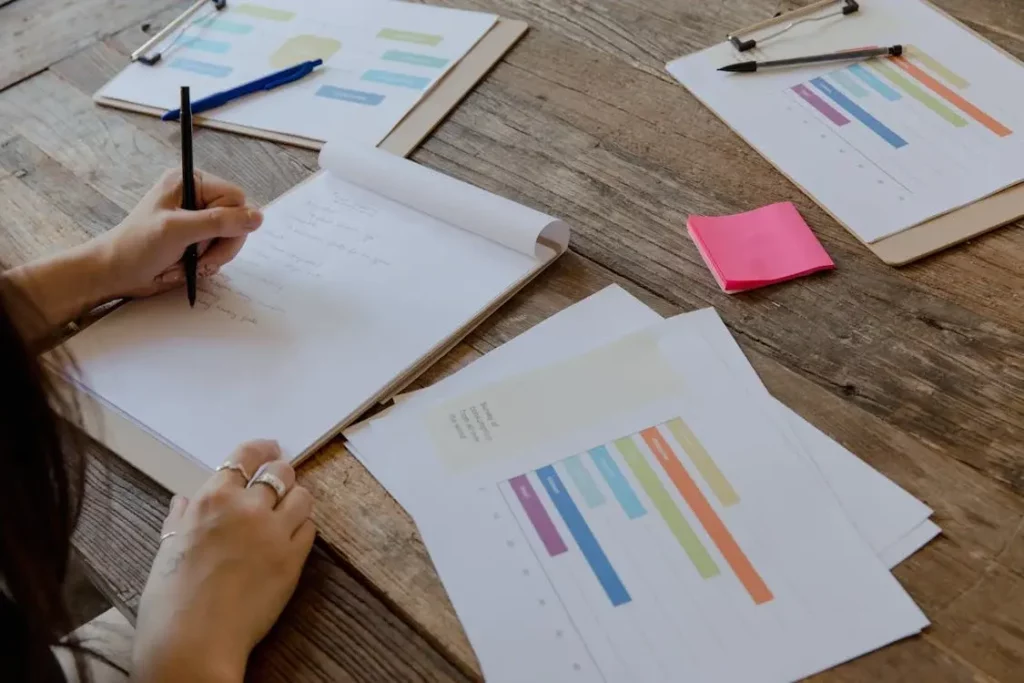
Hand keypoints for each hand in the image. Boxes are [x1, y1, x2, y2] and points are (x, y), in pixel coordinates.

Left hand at [93, 169, 263, 299]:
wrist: (116, 273)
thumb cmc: (138, 246)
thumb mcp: (179, 230)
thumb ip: (219, 222)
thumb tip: (257, 218)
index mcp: (191, 181)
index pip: (235, 198)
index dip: (228, 222)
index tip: (206, 239)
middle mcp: (198, 197)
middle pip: (237, 220)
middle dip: (220, 245)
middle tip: (199, 258)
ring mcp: (198, 219)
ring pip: (231, 239)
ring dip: (213, 257)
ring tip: (191, 264)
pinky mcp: (198, 239)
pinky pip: (221, 251)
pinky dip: (208, 263)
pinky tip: (189, 266)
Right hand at [132, 441, 314, 682]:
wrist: (192, 642)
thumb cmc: (170, 600)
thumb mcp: (166, 549)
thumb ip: (181, 519)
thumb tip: (184, 500)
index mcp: (212, 500)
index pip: (245, 456)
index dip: (261, 449)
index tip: (269, 448)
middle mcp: (246, 508)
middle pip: (280, 472)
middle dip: (281, 474)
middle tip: (279, 483)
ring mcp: (274, 533)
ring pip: (302, 496)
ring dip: (296, 499)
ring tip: (287, 510)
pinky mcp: (293, 559)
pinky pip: (310, 529)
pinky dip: (302, 527)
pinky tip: (290, 537)